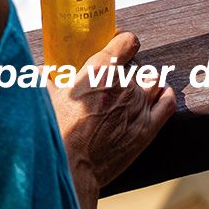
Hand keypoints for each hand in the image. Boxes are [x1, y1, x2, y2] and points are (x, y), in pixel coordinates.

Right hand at [48, 32, 176, 208]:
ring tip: (133, 93)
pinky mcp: (148, 128)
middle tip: (112, 85)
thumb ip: (45, 79)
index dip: (123, 42)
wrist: (72, 168)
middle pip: (137, 65)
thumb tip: (41, 71)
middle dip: (126, 72)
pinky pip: (167, 102)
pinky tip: (160, 95)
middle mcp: (124, 83)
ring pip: (153, 80)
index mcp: (100, 69)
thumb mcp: (46, 98)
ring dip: (145, 83)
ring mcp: (139, 105)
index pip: (126, 41)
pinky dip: (165, 95)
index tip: (119, 47)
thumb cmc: (56, 131)